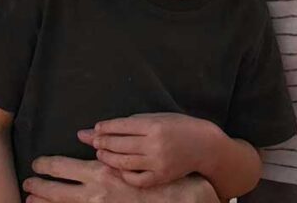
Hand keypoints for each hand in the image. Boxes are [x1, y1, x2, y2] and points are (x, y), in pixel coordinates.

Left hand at [23, 157, 217, 202]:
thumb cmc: (157, 156)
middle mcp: (98, 193)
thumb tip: (87, 135)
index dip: (46, 166)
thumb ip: (109, 141)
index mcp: (101, 171)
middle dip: (38, 186)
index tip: (37, 164)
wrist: (181, 188)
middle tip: (27, 182)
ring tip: (30, 199)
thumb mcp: (133, 146)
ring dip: (45, 202)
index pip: (62, 167)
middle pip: (56, 191)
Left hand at [76, 113, 213, 187]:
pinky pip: (136, 179)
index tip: (96, 128)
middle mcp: (155, 144)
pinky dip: (124, 174)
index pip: (122, 126)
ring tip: (101, 153)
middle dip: (102, 142)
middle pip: (120, 145)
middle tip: (93, 141)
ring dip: (108, 158)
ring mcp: (158, 162)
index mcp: (154, 126)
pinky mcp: (161, 177)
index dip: (106, 128)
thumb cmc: (179, 127)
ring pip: (124, 162)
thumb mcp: (158, 117)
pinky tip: (118, 168)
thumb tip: (106, 126)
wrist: (203, 145)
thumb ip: (134, 122)